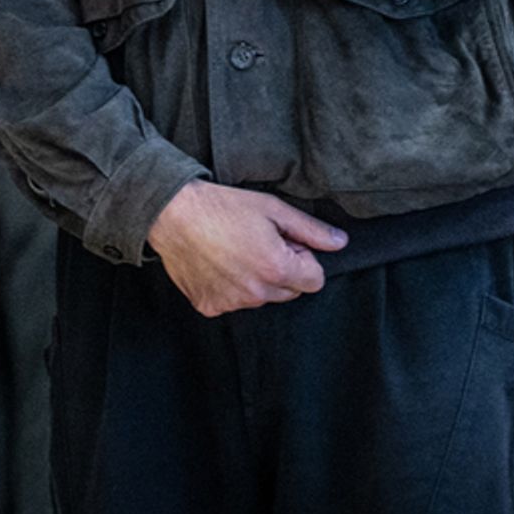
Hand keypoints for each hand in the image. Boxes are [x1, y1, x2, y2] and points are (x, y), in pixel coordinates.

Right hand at [147, 181, 347, 317]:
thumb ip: (310, 229)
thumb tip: (340, 243)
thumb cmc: (223, 206)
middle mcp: (256, 293)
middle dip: (283, 270)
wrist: (173, 214)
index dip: (304, 258)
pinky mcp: (209, 306)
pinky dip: (231, 287)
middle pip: (290, 291)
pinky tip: (219, 262)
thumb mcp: (272, 208)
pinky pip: (234, 302)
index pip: (315, 280)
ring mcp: (231, 303)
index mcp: (276, 268)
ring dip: (258, 280)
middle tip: (260, 242)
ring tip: (236, 249)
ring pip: (262, 298)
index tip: (285, 241)